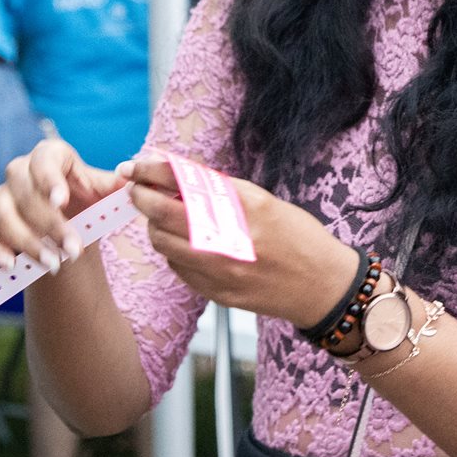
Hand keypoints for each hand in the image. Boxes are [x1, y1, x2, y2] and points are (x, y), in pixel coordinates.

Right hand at [0, 139, 125, 273]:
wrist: (70, 225)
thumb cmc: (87, 200)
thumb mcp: (102, 193)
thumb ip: (114, 186)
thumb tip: (129, 178)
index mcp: (48, 156)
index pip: (43, 159)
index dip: (49, 179)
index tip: (62, 200)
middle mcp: (19, 173)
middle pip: (24, 193)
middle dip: (49, 224)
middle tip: (73, 250)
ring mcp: (1, 199)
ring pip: (3, 216)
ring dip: (27, 242)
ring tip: (53, 265)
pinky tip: (10, 266)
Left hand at [121, 157, 359, 328]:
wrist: (321, 286)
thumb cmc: (298, 237)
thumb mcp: (264, 202)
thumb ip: (220, 191)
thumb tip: (176, 172)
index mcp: (246, 207)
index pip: (185, 182)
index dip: (153, 170)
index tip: (135, 163)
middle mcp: (230, 239)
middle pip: (163, 214)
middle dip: (142, 196)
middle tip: (135, 188)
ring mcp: (221, 270)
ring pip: (164, 243)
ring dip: (155, 226)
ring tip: (161, 216)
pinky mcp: (217, 293)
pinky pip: (178, 268)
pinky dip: (173, 251)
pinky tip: (183, 243)